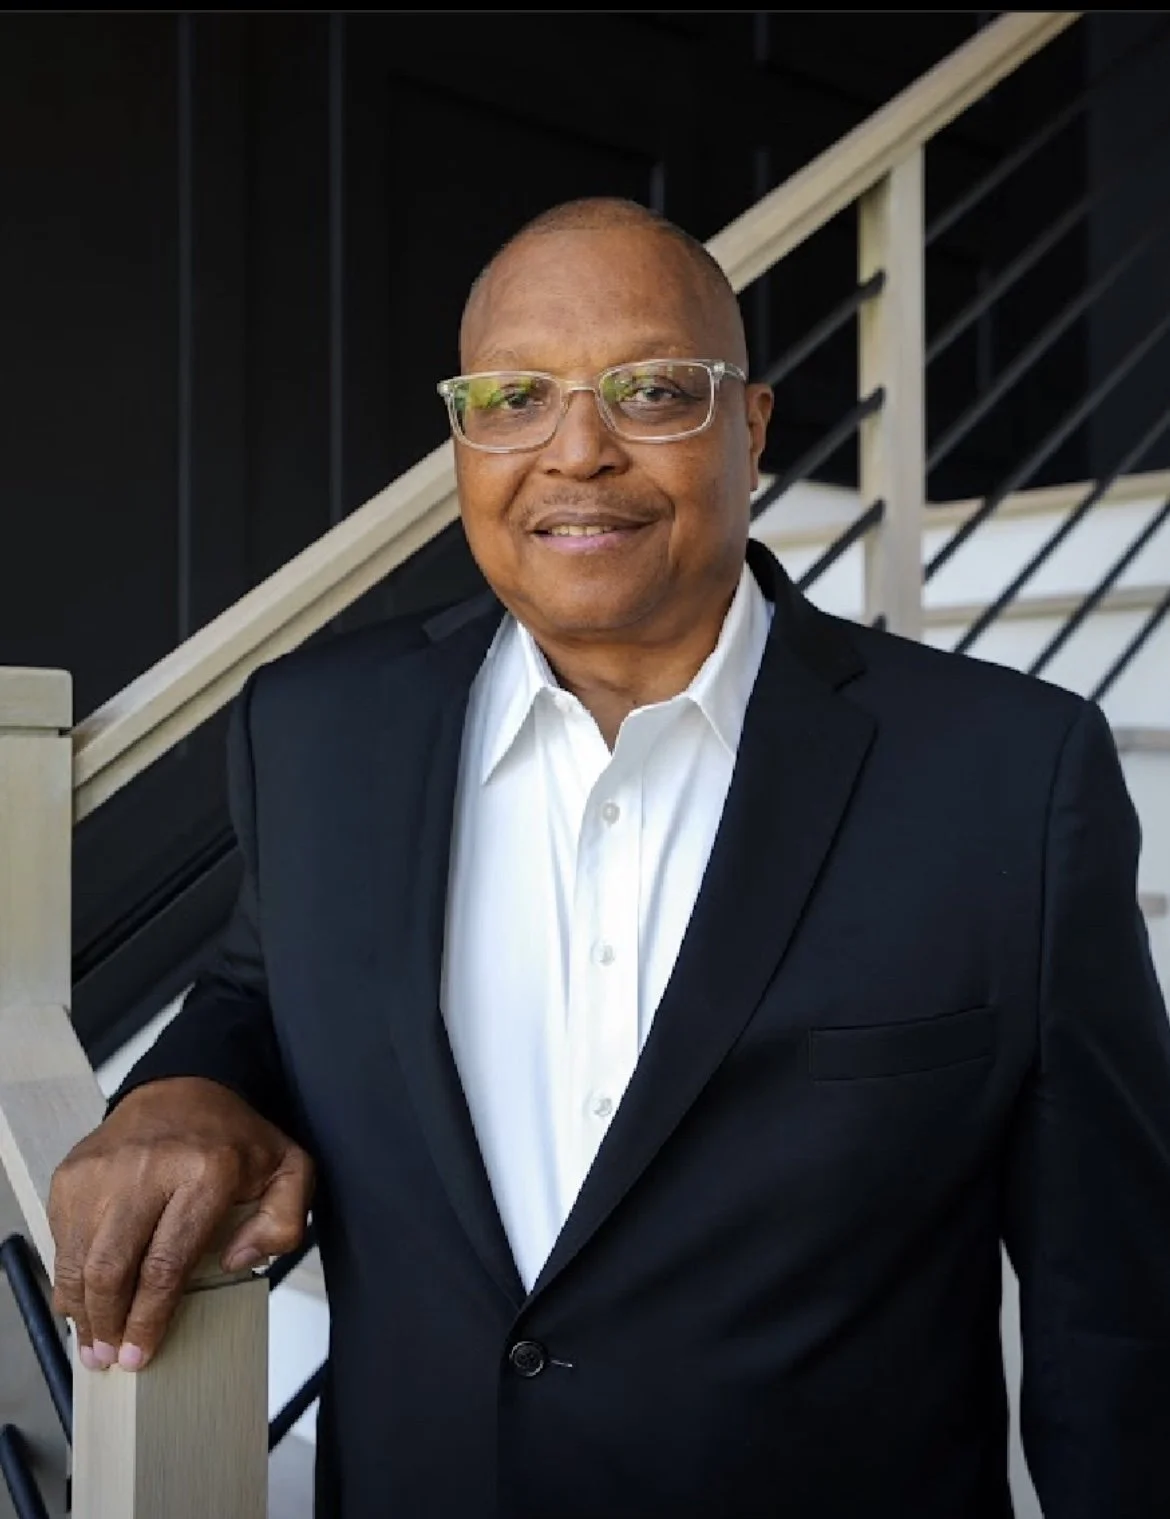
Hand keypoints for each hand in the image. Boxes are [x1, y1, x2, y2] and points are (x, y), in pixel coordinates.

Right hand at [48, 1076, 313, 1372]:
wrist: (184, 1087)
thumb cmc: (232, 1138)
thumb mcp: (288, 1171)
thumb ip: (283, 1222)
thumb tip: (237, 1260)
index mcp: (206, 1170)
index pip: (167, 1263)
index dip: (149, 1318)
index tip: (141, 1352)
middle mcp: (147, 1167)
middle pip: (112, 1267)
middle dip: (107, 1324)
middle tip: (109, 1357)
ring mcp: (103, 1169)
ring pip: (78, 1259)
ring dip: (81, 1309)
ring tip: (91, 1340)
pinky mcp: (73, 1173)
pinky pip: (60, 1239)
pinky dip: (66, 1277)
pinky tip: (79, 1300)